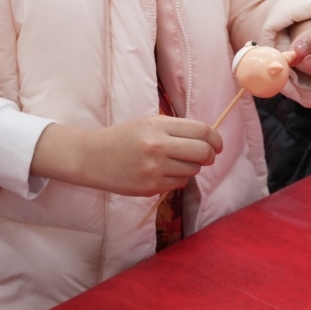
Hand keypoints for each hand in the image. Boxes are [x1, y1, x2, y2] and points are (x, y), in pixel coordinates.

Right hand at [32, 116, 222, 196]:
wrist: (93, 157)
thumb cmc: (123, 138)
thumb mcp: (148, 123)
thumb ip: (176, 129)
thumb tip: (207, 139)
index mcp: (158, 125)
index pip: (202, 131)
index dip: (215, 139)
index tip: (217, 144)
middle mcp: (158, 145)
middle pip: (203, 152)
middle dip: (210, 155)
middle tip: (206, 156)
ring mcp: (155, 168)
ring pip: (193, 170)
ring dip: (191, 167)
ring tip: (174, 163)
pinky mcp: (152, 186)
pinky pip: (179, 183)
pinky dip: (178, 179)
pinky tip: (163, 173)